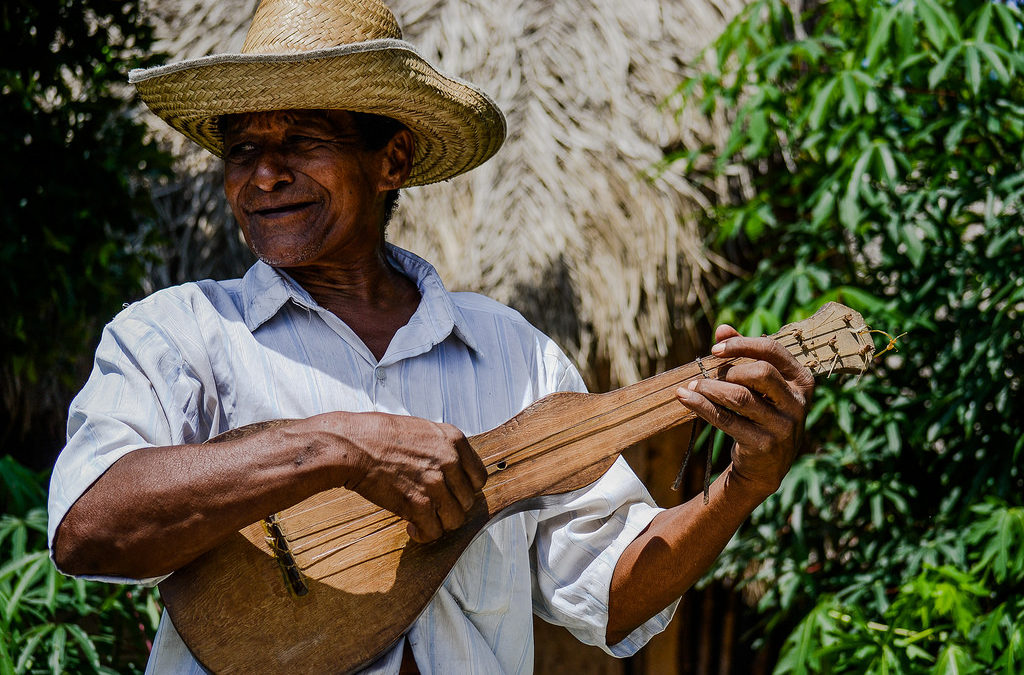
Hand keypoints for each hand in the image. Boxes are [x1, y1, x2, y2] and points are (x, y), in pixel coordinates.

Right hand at [321, 412, 487, 542]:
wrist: (351, 446)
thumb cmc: (377, 435)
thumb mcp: (421, 429)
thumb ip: (440, 448)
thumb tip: (450, 467)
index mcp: (453, 439)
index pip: (479, 476)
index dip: (467, 489)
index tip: (454, 494)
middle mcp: (449, 461)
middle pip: (467, 500)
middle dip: (450, 507)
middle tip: (433, 508)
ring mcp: (435, 483)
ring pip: (454, 519)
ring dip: (439, 523)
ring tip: (423, 519)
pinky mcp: (418, 504)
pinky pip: (433, 531)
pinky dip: (423, 534)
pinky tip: (410, 527)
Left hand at [676, 324, 814, 497]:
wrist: (766, 466)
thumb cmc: (761, 414)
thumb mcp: (760, 386)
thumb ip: (745, 355)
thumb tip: (722, 328)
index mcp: (801, 381)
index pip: (773, 350)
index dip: (741, 344)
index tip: (714, 348)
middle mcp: (797, 403)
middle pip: (760, 372)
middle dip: (728, 370)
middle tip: (707, 374)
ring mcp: (782, 426)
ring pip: (741, 397)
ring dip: (711, 388)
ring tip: (692, 386)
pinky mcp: (763, 445)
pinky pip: (727, 420)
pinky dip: (702, 406)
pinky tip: (686, 398)